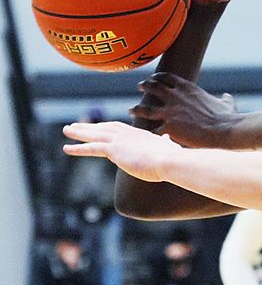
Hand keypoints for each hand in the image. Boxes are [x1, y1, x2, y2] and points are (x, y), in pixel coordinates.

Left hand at [62, 121, 180, 181]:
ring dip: (79, 132)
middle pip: (105, 127)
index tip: (99, 127)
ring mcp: (120, 141)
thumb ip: (165, 142)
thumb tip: (168, 139)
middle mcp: (128, 134)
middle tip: (76, 125)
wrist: (170, 160)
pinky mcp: (114, 150)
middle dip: (90, 126)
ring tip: (67, 130)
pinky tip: (66, 148)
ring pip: (95, 135)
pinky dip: (78, 147)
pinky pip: (92, 148)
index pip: (120, 129)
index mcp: (140, 134)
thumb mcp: (168, 147)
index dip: (108, 127)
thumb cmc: (172, 158)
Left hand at [130, 73, 235, 146]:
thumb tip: (226, 97)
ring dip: (137, 109)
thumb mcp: (226, 104)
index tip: (154, 78)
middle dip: (145, 86)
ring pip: (145, 108)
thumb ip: (224, 99)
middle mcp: (175, 97)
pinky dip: (147, 134)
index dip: (159, 77)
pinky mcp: (168, 127)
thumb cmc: (226, 118)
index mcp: (188, 88)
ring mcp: (170, 112)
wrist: (223, 130)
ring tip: (131, 110)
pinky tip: (142, 137)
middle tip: (140, 87)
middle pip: (153, 87)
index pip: (167, 77)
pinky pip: (153, 131)